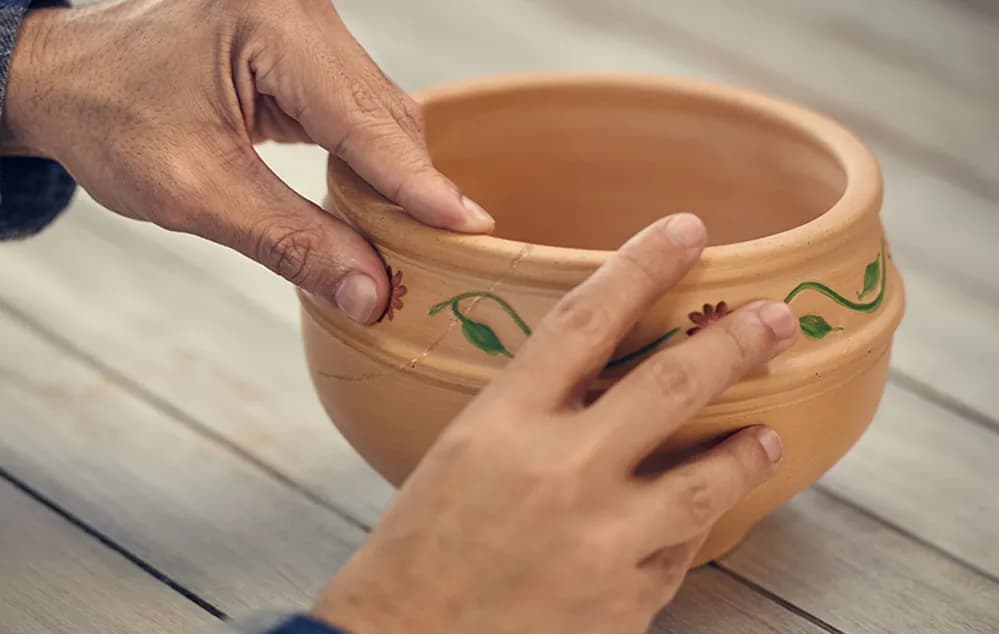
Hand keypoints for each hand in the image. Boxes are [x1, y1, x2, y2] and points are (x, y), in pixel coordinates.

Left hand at [2, 0, 493, 322]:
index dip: (419, 184)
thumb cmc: (109, 118)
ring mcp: (306, 22)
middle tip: (440, 258)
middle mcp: (299, 11)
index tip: (471, 229)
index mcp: (267, 24)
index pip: (365, 119)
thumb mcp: (195, 192)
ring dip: (396, 177)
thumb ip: (290, 242)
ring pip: (382, 110)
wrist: (66, 76)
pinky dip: (372, 159)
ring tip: (410, 240)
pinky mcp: (305, 44)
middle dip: (412, 188)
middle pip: (387, 112)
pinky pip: (361, 106)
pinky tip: (377, 201)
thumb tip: (371, 292)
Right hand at [312, 214, 797, 633]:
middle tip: (778, 318)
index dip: (642, 265)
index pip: (584, 319)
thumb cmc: (419, 550)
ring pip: (707, 479)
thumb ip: (528, 417)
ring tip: (768, 434)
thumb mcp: (459, 456)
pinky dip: (692, 527)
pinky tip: (696, 517)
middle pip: (672, 384)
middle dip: (737, 341)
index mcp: (502, 423)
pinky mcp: (626, 602)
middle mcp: (559, 470)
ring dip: (747, 450)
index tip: (684, 231)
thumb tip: (599, 387)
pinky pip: (681, 549)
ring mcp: (601, 539)